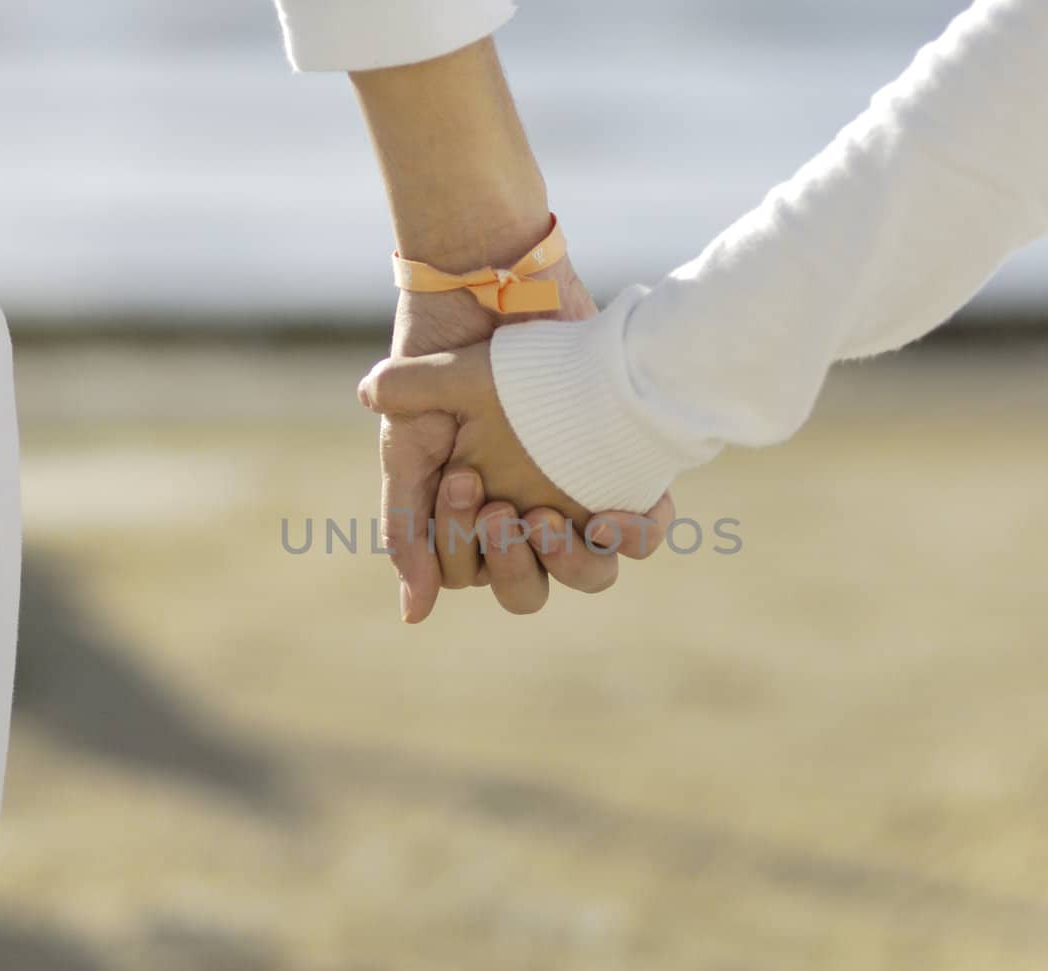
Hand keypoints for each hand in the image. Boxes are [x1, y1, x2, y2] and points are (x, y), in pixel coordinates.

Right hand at [363, 339, 675, 616]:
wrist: (506, 279)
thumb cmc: (451, 356)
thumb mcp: (414, 439)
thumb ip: (405, 523)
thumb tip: (413, 614)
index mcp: (473, 512)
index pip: (470, 572)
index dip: (462, 547)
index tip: (463, 481)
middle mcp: (527, 511)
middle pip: (527, 588)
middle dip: (512, 562)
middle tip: (504, 507)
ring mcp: (578, 494)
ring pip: (587, 574)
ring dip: (567, 560)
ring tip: (546, 515)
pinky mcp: (626, 472)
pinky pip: (642, 536)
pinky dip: (628, 534)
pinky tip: (605, 511)